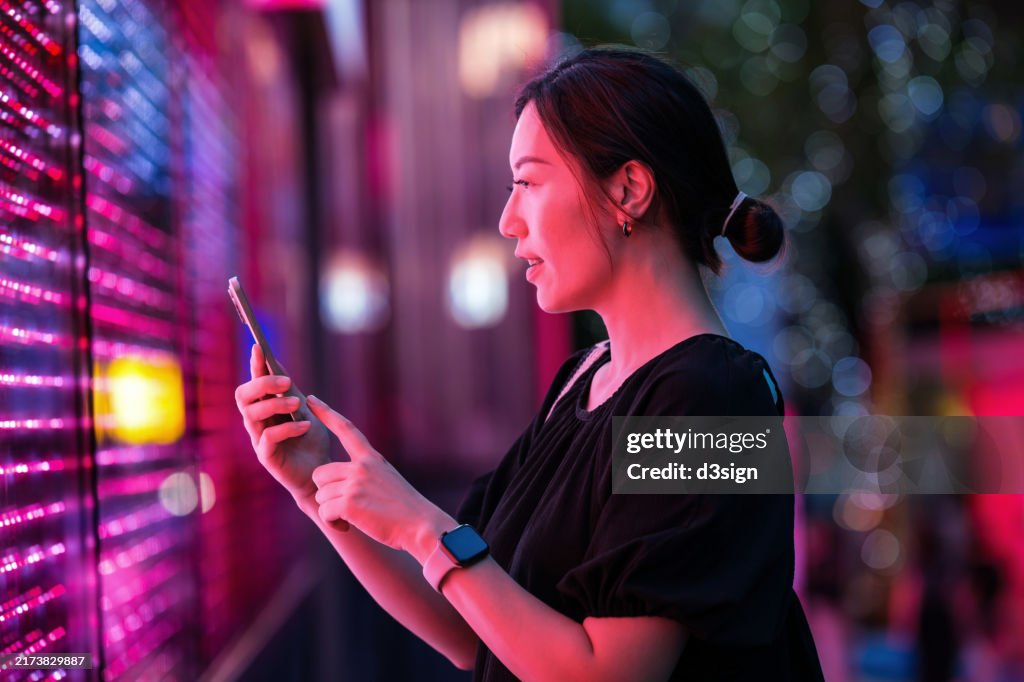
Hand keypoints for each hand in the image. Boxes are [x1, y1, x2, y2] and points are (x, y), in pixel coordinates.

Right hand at [234, 344, 331, 502]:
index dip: (254, 366)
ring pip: (251, 414)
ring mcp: (259, 439)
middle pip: (243, 396)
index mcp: (265, 409)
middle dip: (262, 383)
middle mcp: (257, 422)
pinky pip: (268, 437)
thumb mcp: (306, 411)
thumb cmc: (312, 442)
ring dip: (275, 404)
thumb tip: (278, 365)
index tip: (259, 347)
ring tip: (297, 404)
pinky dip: (287, 427)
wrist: (322, 474)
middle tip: (287, 382)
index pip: (253, 383)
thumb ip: (292, 392)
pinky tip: (305, 426)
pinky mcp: (267, 457)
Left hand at [308, 396, 453, 556]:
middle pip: (320, 473)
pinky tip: (349, 525)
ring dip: (331, 509)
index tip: (311, 399)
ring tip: (352, 517)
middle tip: (345, 506)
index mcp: (371, 458)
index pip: (346, 429)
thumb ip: (364, 473)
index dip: (326, 413)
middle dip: (326, 492)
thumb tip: (335, 479)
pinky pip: (324, 511)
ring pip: (320, 494)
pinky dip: (333, 522)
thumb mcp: (386, 480)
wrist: (421, 526)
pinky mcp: (349, 502)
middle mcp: (362, 466)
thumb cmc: (404, 510)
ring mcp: (355, 483)